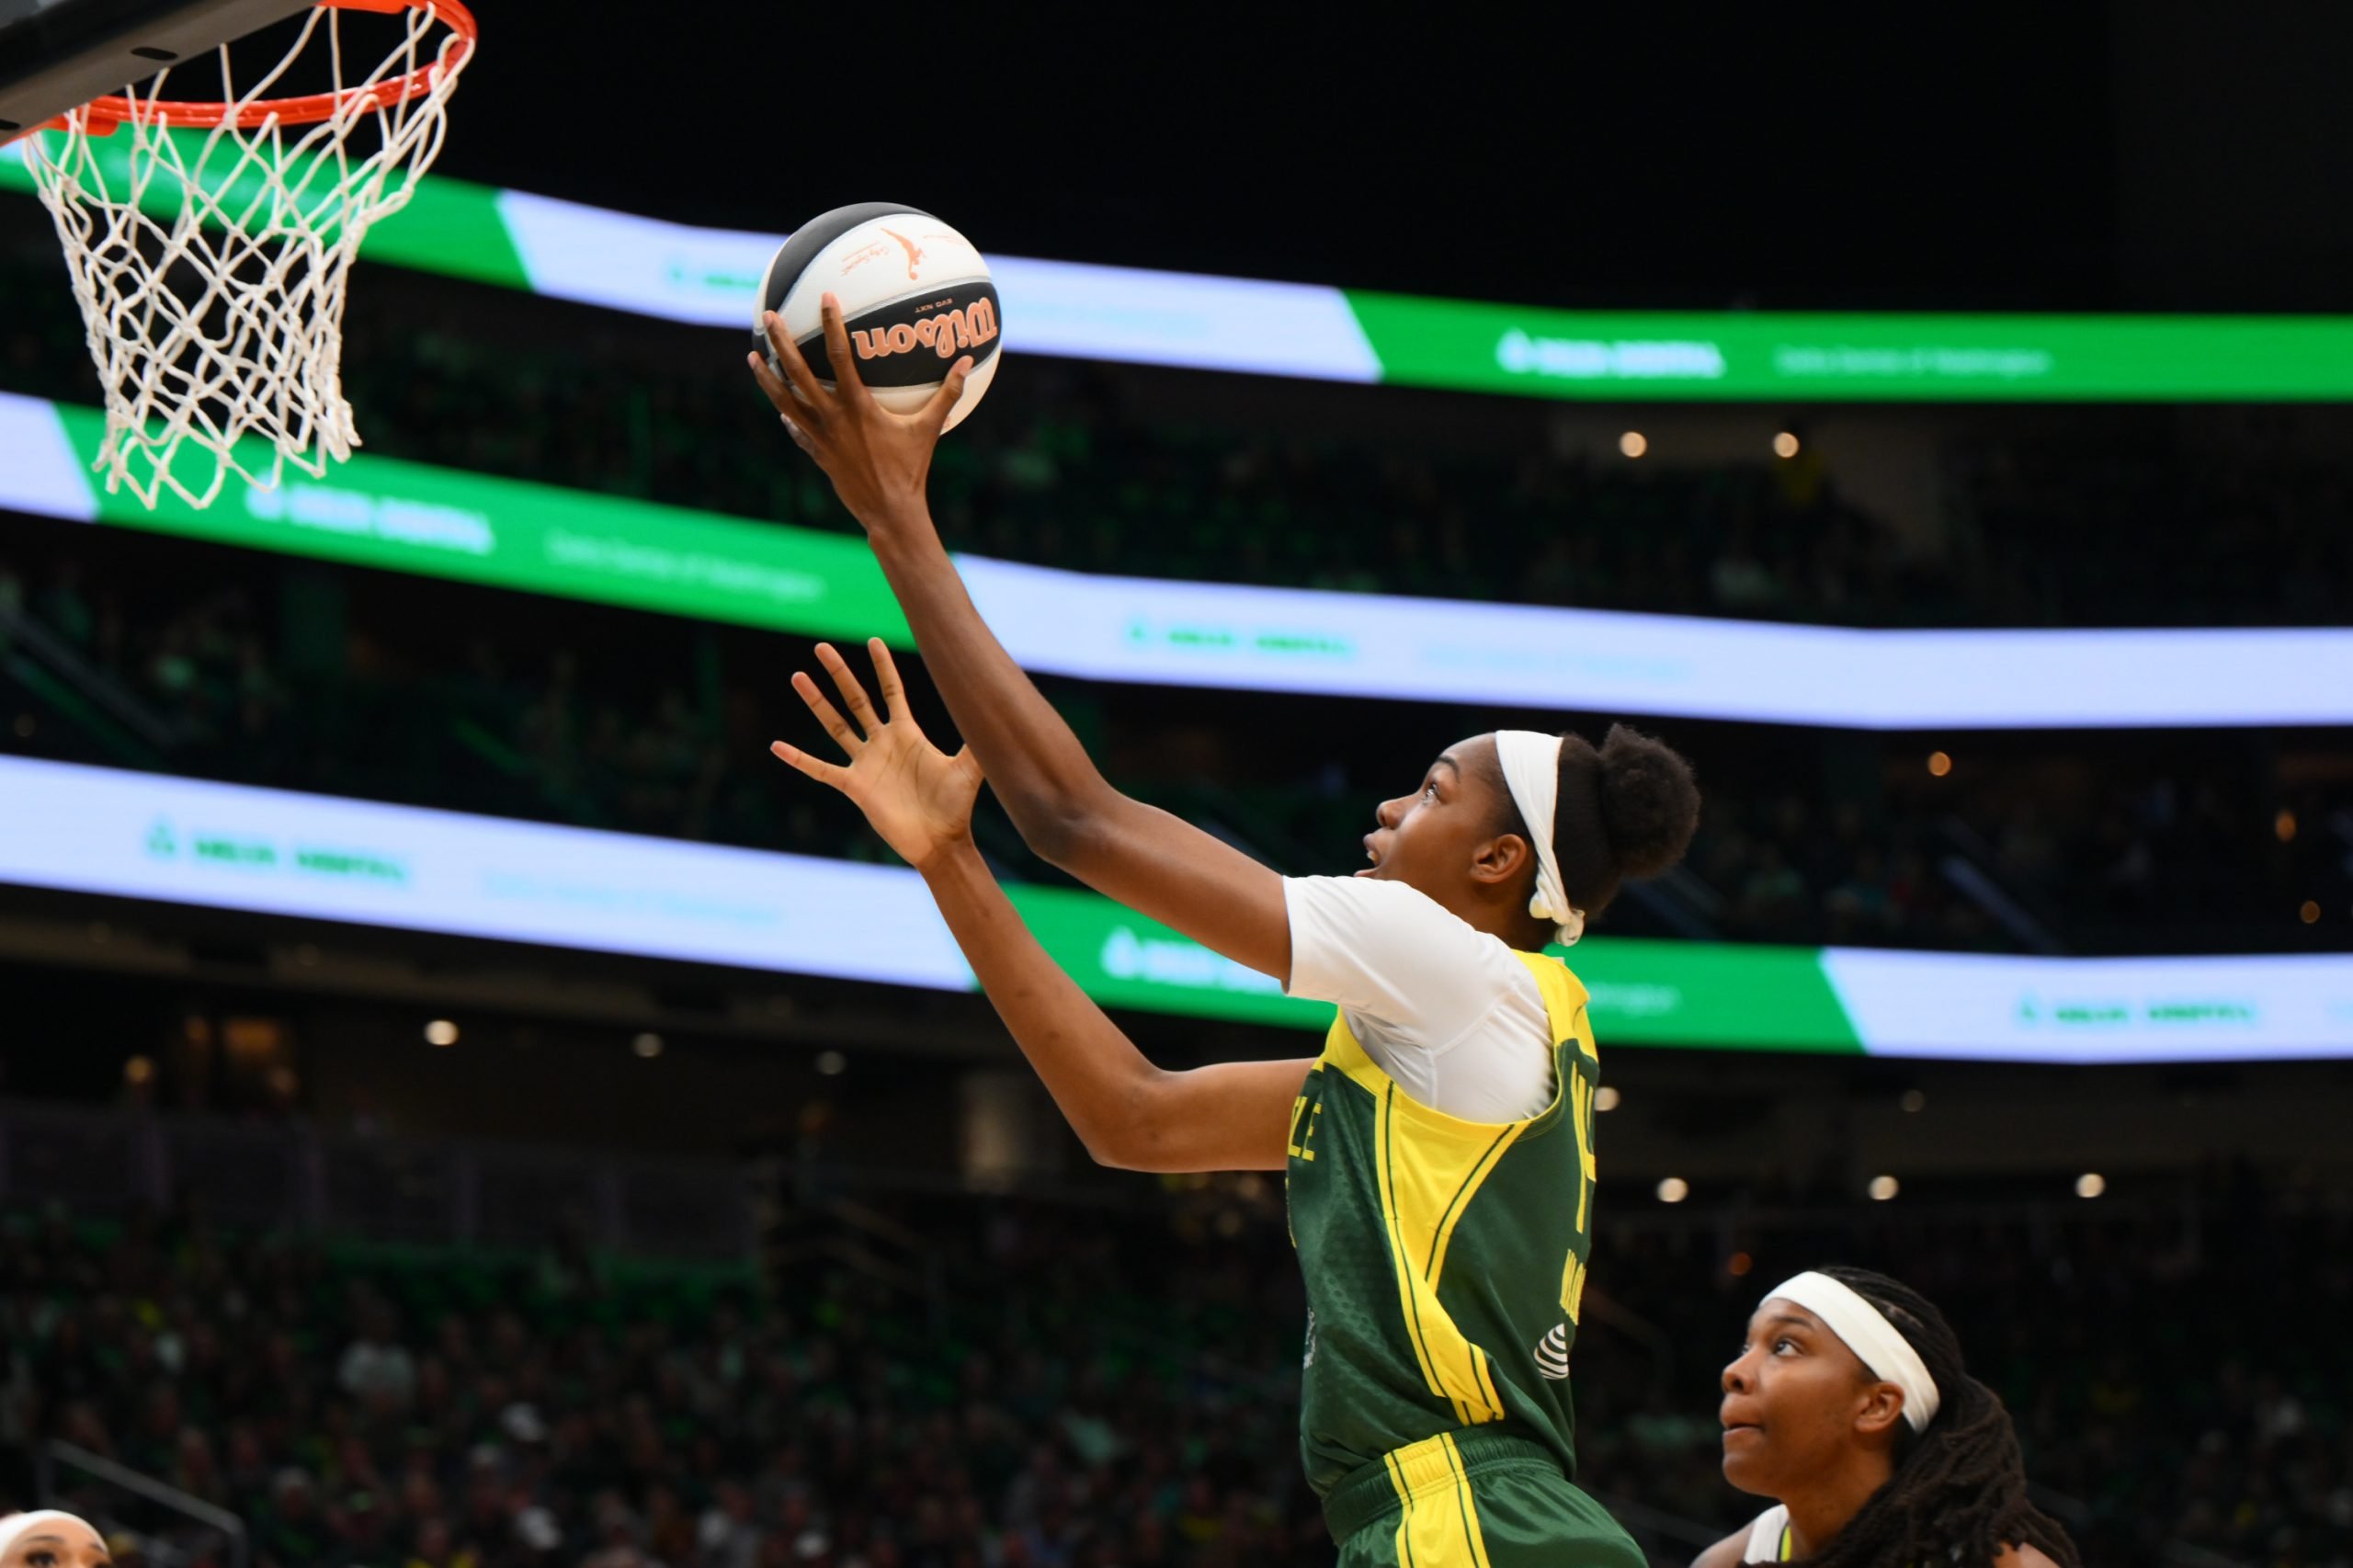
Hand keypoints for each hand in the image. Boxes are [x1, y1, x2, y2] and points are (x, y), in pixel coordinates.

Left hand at [748, 295, 974, 533]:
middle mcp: (831, 417)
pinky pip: (796, 429)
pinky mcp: (816, 453)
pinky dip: (787, 415)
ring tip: (752, 355)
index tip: (827, 298)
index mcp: (856, 405)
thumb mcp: (930, 427)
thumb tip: (966, 361)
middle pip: (796, 372)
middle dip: (780, 341)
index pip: (840, 356)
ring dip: (766, 377)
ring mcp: (818, 436)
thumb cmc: (911, 469)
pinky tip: (781, 407)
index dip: (832, 324)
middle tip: (768, 316)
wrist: (888, 511)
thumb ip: (948, 392)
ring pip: (784, 399)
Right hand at [770, 638, 982, 870]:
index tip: (872, 640)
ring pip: (835, 725)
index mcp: (907, 734)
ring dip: (817, 702)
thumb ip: (978, 740)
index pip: (891, 691)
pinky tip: (778, 747)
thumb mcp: (969, 767)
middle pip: (856, 700)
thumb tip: (1000, 710)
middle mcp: (883, 743)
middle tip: (821, 647)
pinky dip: (799, 759)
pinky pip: (821, 769)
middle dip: (840, 673)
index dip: (883, 667)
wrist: (940, 842)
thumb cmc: (956, 806)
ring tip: (799, 677)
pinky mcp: (854, 786)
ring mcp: (866, 763)